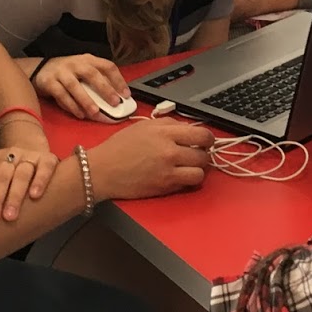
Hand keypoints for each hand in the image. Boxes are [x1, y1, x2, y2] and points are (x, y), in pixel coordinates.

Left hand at [0, 145, 60, 224]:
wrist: (34, 153)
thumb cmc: (7, 173)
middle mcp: (11, 154)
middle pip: (1, 175)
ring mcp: (30, 156)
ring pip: (22, 173)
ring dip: (15, 195)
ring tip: (10, 217)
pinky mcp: (48, 159)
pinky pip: (45, 168)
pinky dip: (40, 180)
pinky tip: (35, 196)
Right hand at [32, 54, 131, 121]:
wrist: (40, 69)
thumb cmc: (69, 73)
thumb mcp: (84, 71)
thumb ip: (98, 82)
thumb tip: (117, 99)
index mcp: (88, 60)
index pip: (107, 66)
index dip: (118, 80)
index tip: (126, 94)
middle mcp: (75, 63)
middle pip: (92, 74)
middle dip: (105, 89)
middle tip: (114, 103)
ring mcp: (61, 72)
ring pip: (75, 86)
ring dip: (86, 100)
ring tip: (96, 112)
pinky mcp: (49, 82)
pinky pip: (61, 95)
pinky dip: (71, 106)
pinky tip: (80, 114)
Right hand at [86, 121, 214, 200]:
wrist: (102, 170)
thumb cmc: (119, 147)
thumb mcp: (144, 126)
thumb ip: (168, 124)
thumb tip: (187, 128)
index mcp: (165, 132)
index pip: (201, 134)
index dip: (208, 138)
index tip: (206, 141)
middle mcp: (169, 151)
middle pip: (204, 154)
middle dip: (204, 154)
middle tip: (197, 154)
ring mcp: (168, 171)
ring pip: (201, 172)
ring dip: (199, 169)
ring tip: (191, 166)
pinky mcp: (164, 187)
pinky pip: (188, 184)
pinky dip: (188, 181)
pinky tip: (180, 175)